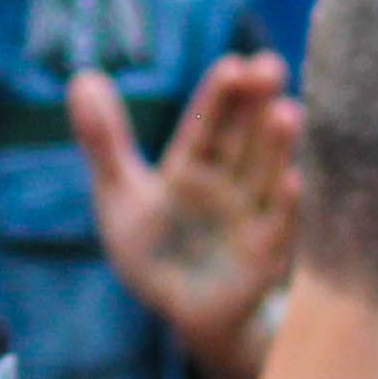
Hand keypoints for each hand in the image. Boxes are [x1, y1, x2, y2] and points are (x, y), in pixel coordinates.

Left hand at [71, 55, 296, 378]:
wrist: (182, 313)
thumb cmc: (153, 251)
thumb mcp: (120, 193)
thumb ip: (104, 140)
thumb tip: (82, 76)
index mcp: (192, 164)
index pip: (206, 124)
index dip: (219, 96)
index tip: (234, 65)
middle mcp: (228, 183)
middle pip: (243, 139)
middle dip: (257, 105)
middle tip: (270, 66)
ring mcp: (250, 217)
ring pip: (265, 175)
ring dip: (277, 147)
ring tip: (287, 112)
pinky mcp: (265, 256)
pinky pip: (277, 229)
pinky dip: (287, 207)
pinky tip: (295, 180)